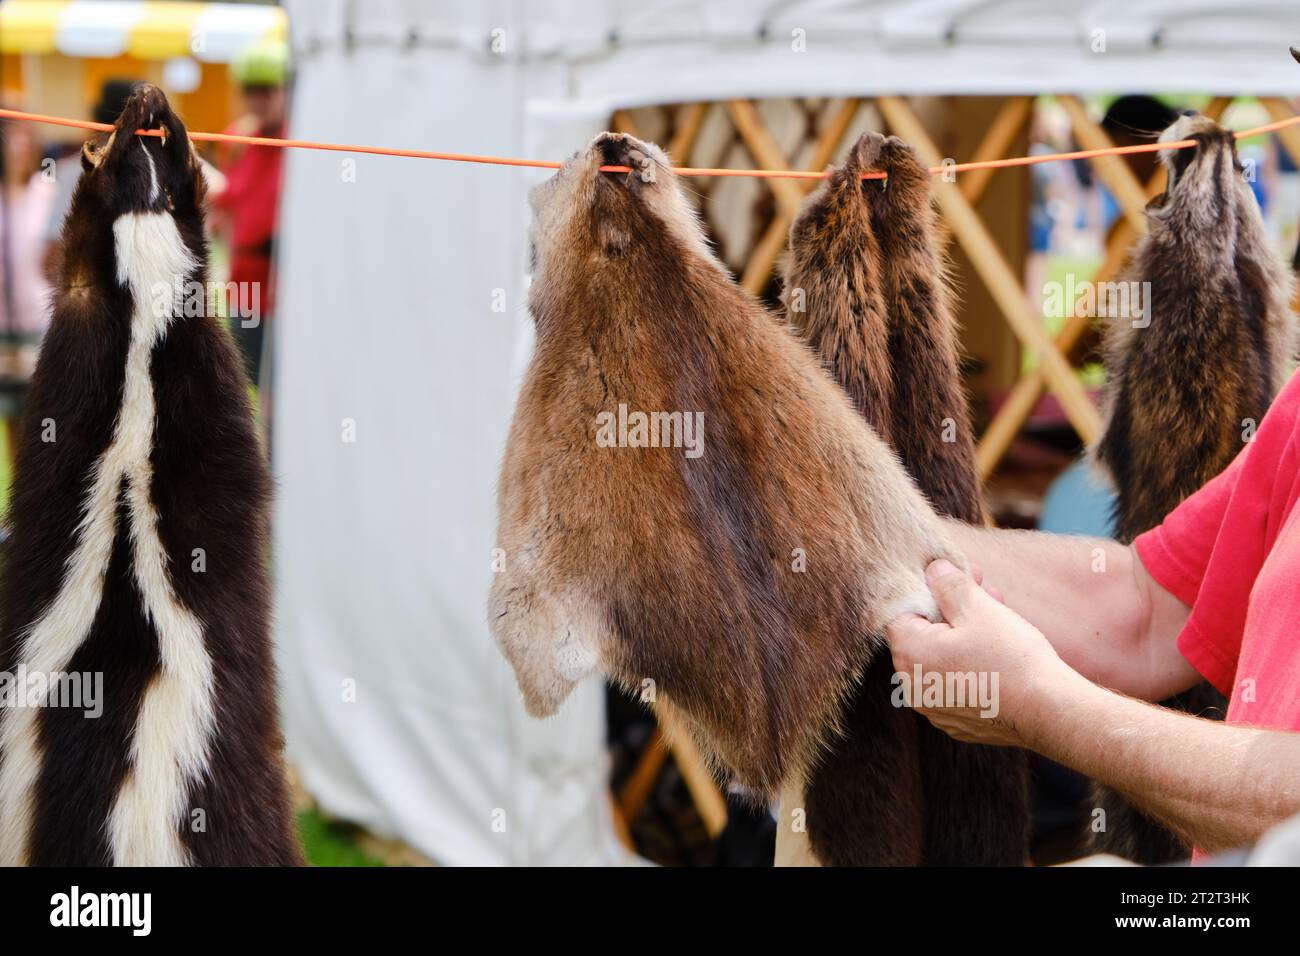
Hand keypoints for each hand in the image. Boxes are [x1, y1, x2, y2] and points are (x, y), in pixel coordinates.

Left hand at [885, 559, 1081, 747]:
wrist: (1049, 712)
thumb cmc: (1011, 659)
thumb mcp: (978, 609)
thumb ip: (948, 585)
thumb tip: (932, 571)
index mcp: (909, 656)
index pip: (901, 613)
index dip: (929, 591)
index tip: (955, 579)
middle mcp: (913, 687)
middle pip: (923, 636)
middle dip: (950, 610)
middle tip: (981, 590)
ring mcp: (934, 708)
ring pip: (941, 659)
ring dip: (962, 635)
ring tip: (996, 613)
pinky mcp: (957, 721)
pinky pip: (955, 683)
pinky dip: (969, 665)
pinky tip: (996, 650)